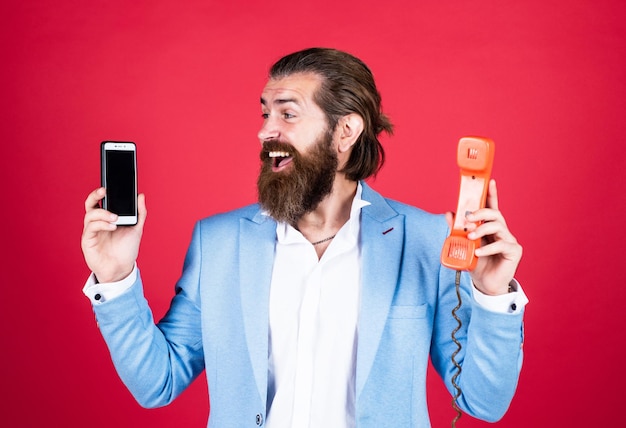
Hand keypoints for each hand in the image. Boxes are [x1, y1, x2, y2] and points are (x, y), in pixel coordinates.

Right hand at [81, 187, 146, 282]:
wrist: (122, 268)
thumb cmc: (126, 249)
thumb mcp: (137, 229)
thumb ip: (140, 213)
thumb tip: (141, 196)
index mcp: (106, 218)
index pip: (100, 201)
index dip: (101, 192)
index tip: (108, 186)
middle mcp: (96, 223)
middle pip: (90, 204)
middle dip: (95, 195)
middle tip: (104, 191)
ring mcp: (91, 232)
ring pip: (90, 215)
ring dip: (103, 213)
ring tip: (116, 218)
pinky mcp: (88, 241)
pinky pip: (91, 228)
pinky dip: (102, 224)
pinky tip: (112, 226)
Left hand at [445, 180, 521, 294]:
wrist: (485, 284)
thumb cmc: (477, 263)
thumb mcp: (463, 245)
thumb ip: (456, 229)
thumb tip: (448, 213)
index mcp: (490, 227)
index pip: (492, 207)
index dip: (492, 194)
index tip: (490, 181)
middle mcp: (502, 231)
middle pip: (495, 213)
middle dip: (481, 212)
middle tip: (467, 218)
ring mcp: (509, 240)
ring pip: (498, 226)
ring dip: (481, 230)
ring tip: (470, 237)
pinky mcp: (514, 251)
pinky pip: (501, 244)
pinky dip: (487, 248)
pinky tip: (478, 252)